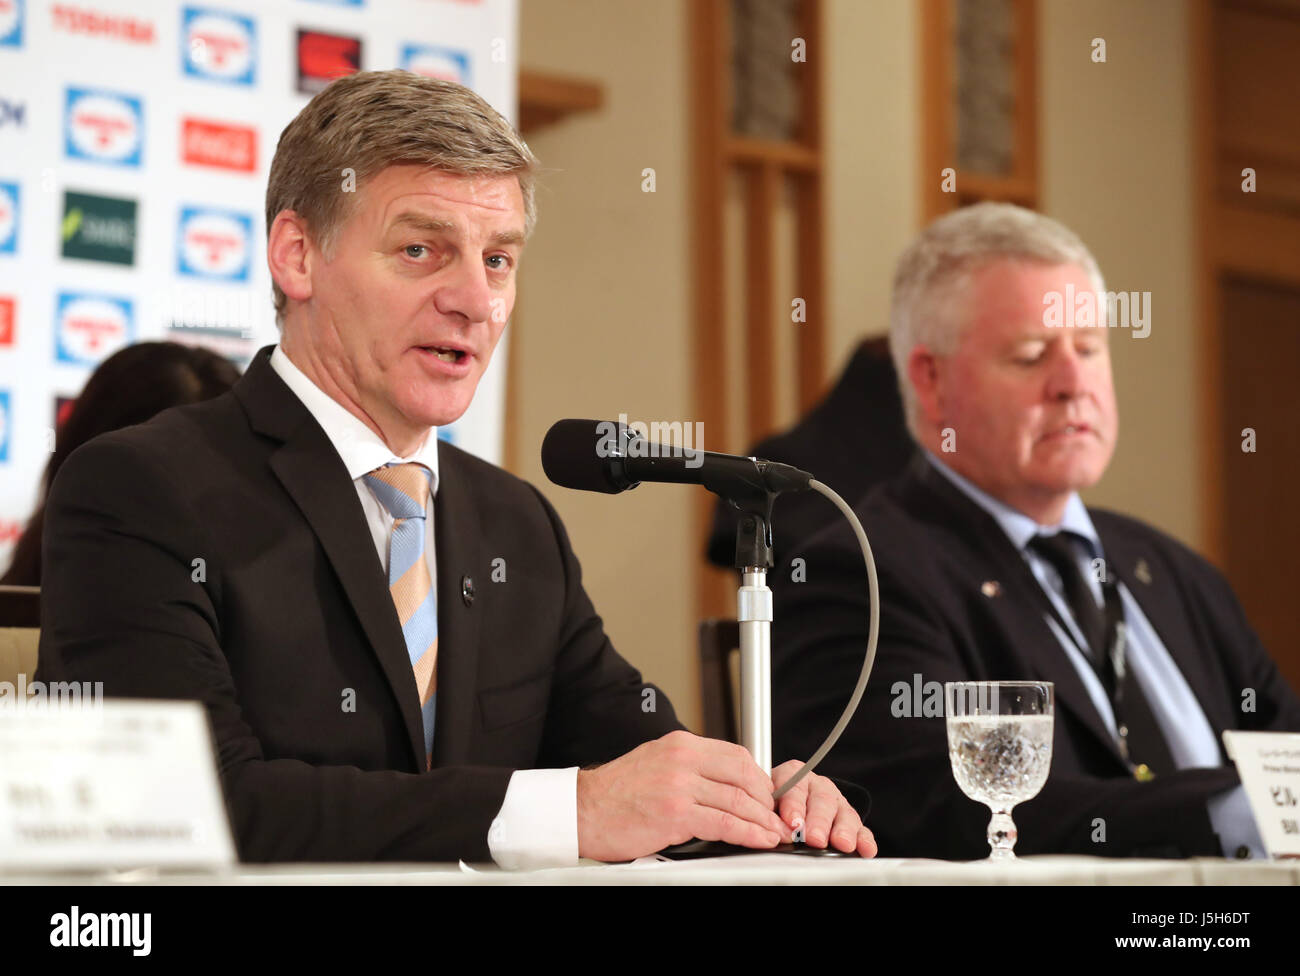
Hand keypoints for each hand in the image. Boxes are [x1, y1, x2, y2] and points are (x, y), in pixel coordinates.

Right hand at [576, 730, 790, 861]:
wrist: (582, 810)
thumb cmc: (616, 793)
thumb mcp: (656, 762)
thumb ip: (689, 767)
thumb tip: (723, 781)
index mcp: (680, 744)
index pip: (735, 754)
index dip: (758, 777)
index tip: (766, 794)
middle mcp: (682, 759)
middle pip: (743, 775)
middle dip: (766, 799)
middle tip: (776, 816)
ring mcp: (680, 785)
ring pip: (738, 801)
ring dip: (763, 820)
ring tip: (774, 832)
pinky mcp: (676, 814)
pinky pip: (724, 823)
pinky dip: (748, 833)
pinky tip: (759, 839)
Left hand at [772, 759, 876, 856]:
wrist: (791, 799)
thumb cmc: (774, 801)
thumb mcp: (766, 798)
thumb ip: (767, 809)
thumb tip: (763, 826)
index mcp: (793, 775)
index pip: (794, 787)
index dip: (794, 805)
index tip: (792, 822)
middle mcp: (817, 786)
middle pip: (822, 801)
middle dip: (819, 821)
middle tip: (815, 838)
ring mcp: (836, 802)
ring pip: (843, 813)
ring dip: (843, 830)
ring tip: (841, 844)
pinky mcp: (849, 819)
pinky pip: (860, 827)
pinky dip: (863, 839)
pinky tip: (865, 849)